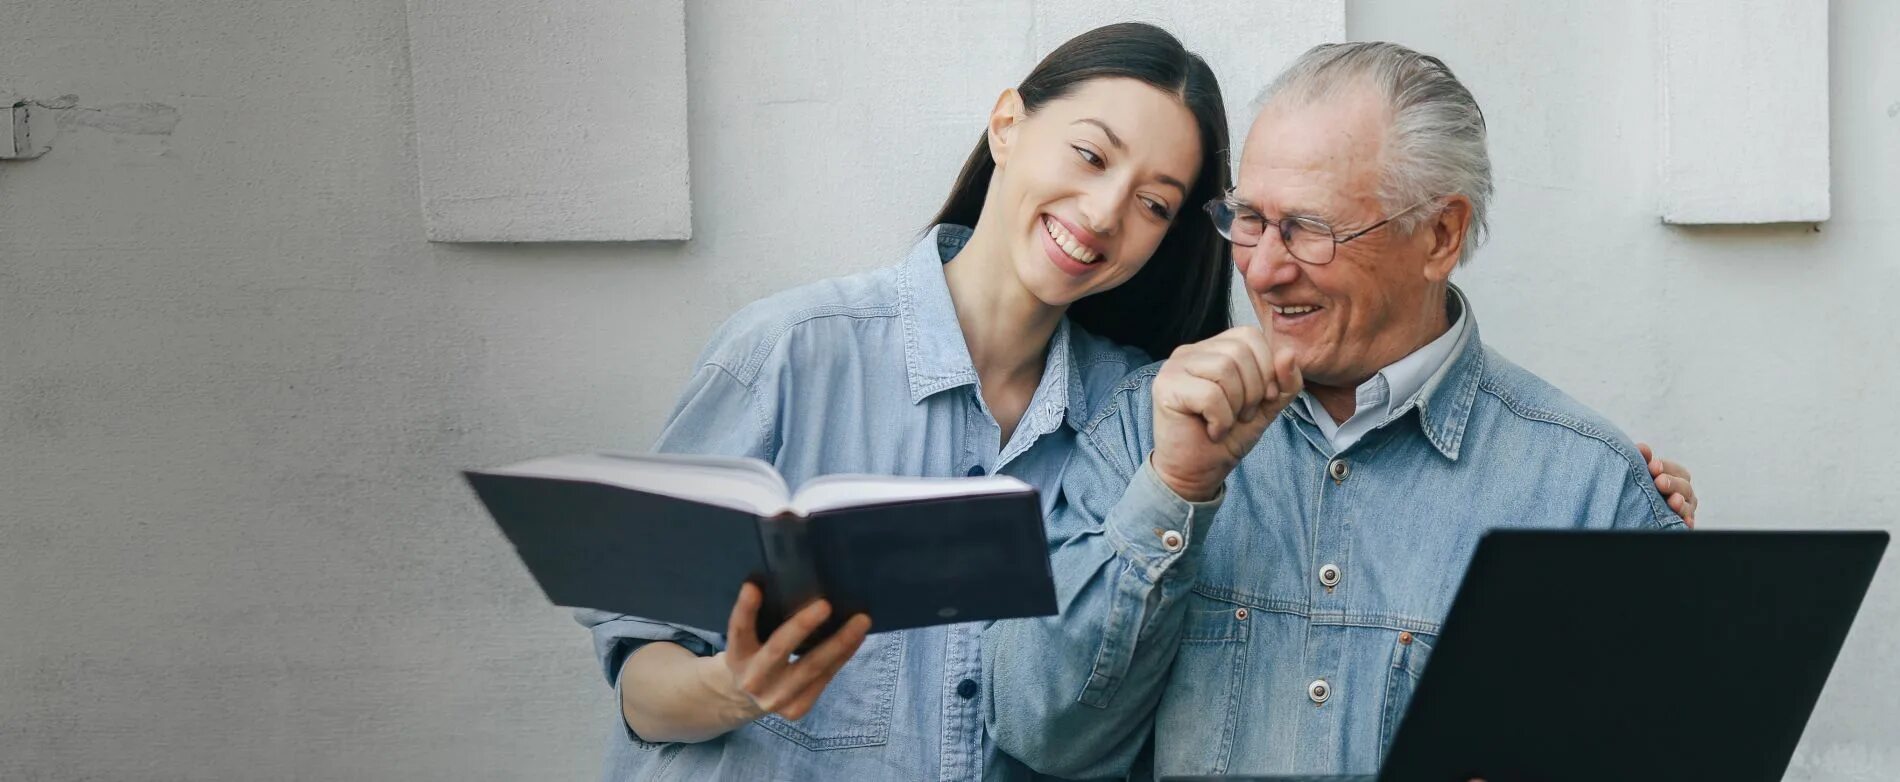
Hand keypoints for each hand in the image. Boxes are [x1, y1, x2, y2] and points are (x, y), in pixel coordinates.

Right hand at [705, 582, 871, 722]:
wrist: (748, 698)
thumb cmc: (756, 652)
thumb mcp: (750, 638)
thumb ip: (763, 617)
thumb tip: (799, 581)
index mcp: (736, 655)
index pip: (739, 629)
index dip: (746, 608)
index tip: (753, 585)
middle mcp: (752, 679)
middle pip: (778, 649)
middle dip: (803, 626)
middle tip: (826, 604)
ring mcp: (774, 699)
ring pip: (812, 667)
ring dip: (840, 643)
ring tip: (861, 621)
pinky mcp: (796, 709)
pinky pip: (824, 678)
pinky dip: (843, 657)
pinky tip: (857, 639)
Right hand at [1150, 326, 1300, 501]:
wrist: (1197, 472)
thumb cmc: (1227, 437)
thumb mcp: (1267, 406)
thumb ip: (1284, 381)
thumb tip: (1289, 353)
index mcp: (1212, 349)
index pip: (1250, 335)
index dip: (1267, 367)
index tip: (1263, 399)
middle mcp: (1190, 352)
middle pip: (1239, 350)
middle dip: (1253, 389)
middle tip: (1242, 415)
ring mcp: (1174, 367)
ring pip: (1224, 369)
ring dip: (1236, 405)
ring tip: (1226, 423)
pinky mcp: (1165, 387)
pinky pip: (1209, 394)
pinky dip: (1220, 419)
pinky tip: (1212, 431)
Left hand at [1637, 442, 1697, 526]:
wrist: (1634, 515)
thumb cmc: (1641, 489)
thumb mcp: (1642, 473)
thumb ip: (1643, 459)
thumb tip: (1643, 448)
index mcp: (1675, 478)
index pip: (1677, 470)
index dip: (1666, 467)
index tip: (1653, 466)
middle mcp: (1683, 494)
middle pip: (1684, 486)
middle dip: (1672, 483)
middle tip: (1659, 482)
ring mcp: (1684, 510)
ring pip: (1688, 506)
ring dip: (1681, 504)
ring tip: (1673, 501)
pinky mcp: (1682, 525)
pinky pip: (1688, 524)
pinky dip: (1687, 522)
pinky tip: (1684, 522)